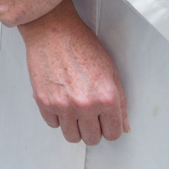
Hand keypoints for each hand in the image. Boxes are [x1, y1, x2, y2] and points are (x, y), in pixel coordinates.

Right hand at [19, 0, 128, 144]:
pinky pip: (53, 124)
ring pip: (72, 137)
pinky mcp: (44, 102)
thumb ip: (120, 102)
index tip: (105, 122)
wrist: (52, 30)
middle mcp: (86, 105)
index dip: (110, 128)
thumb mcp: (110, 71)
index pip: (113, 134)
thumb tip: (123, 126)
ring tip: (74, 111)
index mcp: (107, 98)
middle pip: (92, 139)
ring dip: (75, 127)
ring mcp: (63, 105)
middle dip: (93, 129)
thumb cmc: (81, 44)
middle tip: (89, 115)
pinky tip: (60, 101)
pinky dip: (57, 117)